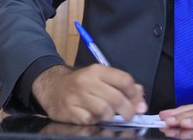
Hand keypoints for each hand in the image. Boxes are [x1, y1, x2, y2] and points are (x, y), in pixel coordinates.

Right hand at [31, 64, 147, 124]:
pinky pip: (91, 121)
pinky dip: (96, 122)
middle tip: (129, 115)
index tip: (136, 101)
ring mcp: (77, 97)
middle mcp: (87, 82)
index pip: (124, 80)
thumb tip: (140, 101)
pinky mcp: (70, 111)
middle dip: (128, 110)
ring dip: (111, 116)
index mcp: (97, 70)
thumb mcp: (100, 77)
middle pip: (117, 98)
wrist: (52, 87)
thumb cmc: (81, 83)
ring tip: (109, 115)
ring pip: (105, 111)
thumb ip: (122, 86)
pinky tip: (94, 117)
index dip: (134, 93)